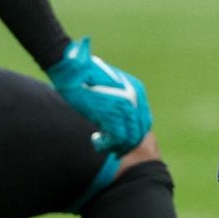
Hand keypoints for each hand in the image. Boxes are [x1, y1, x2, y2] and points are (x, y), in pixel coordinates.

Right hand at [46, 37, 152, 154]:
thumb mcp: (110, 86)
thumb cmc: (85, 75)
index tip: (119, 142)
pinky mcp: (112, 114)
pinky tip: (95, 142)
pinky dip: (106, 145)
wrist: (74, 68)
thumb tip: (115, 120)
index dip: (133, 136)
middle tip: (110, 149)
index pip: (144, 122)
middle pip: (139, 133)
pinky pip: (116, 139)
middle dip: (125, 145)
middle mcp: (136, 99)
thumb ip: (118, 101)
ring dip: (115, 147)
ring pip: (129, 139)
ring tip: (101, 146)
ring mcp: (125, 107)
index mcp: (137, 90)